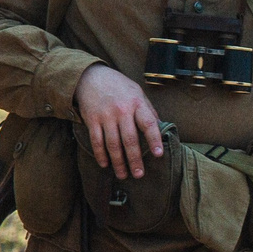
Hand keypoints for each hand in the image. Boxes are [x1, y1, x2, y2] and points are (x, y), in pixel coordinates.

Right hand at [75, 64, 167, 178]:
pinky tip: (105, 164)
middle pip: (129, 139)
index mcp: (137, 103)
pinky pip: (97, 141)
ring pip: (113, 144)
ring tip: (123, 175)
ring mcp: (106, 115)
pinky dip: (101, 155)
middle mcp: (122, 110)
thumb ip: (148, 110)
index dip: (154, 139)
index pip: (149, 123)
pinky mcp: (92, 119)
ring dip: (118, 162)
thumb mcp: (137, 92)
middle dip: (135, 160)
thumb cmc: (119, 86)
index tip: (158, 154)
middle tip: (139, 174)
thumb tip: (161, 128)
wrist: (91, 76)